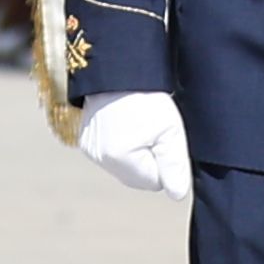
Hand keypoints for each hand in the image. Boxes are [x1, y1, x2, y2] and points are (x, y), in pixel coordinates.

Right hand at [77, 89, 192, 202]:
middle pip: (137, 177)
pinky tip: (125, 124)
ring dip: (135, 153)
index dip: (165, 162)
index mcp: (120, 158)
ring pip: (124, 167)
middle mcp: (100, 159)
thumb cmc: (146, 95)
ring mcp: (90, 150)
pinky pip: (110, 154)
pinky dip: (120, 144)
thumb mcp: (170, 129)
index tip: (163, 136)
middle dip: (149, 159)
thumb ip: (175, 165)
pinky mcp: (85, 141)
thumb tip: (177, 194)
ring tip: (139, 124)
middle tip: (153, 129)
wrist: (118, 68)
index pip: (155, 182)